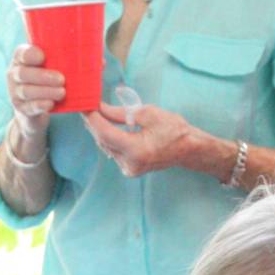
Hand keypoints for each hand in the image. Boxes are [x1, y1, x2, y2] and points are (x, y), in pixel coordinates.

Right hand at [7, 43, 63, 127]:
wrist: (36, 108)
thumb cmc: (47, 79)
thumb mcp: (50, 65)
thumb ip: (57, 56)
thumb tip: (81, 47)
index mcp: (21, 59)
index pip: (21, 53)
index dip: (30, 54)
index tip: (43, 57)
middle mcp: (14, 74)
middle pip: (23, 73)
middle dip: (42, 76)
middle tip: (62, 79)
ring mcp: (15, 92)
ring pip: (26, 91)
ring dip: (45, 91)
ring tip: (62, 92)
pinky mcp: (21, 108)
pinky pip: (29, 107)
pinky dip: (40, 105)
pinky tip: (51, 104)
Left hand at [82, 101, 204, 177]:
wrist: (188, 149)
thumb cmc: (175, 130)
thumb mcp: (149, 113)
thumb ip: (122, 113)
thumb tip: (101, 108)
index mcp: (136, 150)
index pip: (105, 133)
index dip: (93, 118)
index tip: (86, 105)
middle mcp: (130, 164)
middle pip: (103, 140)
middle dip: (94, 122)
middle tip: (87, 105)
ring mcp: (129, 169)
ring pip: (106, 146)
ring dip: (100, 129)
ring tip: (94, 112)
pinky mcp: (129, 169)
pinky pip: (113, 151)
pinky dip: (108, 137)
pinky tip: (105, 125)